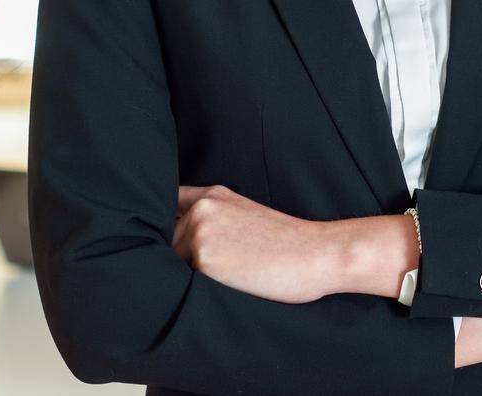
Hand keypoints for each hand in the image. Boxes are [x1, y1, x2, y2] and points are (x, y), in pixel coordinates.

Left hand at [173, 184, 363, 303]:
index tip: (170, 235)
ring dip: (191, 273)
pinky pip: (186, 281)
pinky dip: (201, 287)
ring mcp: (200, 231)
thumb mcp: (247, 217)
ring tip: (233, 273)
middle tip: (225, 265)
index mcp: (214, 194)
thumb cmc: (289, 244)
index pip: (168, 202)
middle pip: (167, 241)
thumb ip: (213, 219)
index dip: (164, 221)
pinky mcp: (203, 259)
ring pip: (173, 263)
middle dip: (182, 255)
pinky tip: (232, 282)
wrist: (317, 254)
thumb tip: (175, 239)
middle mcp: (203, 208)